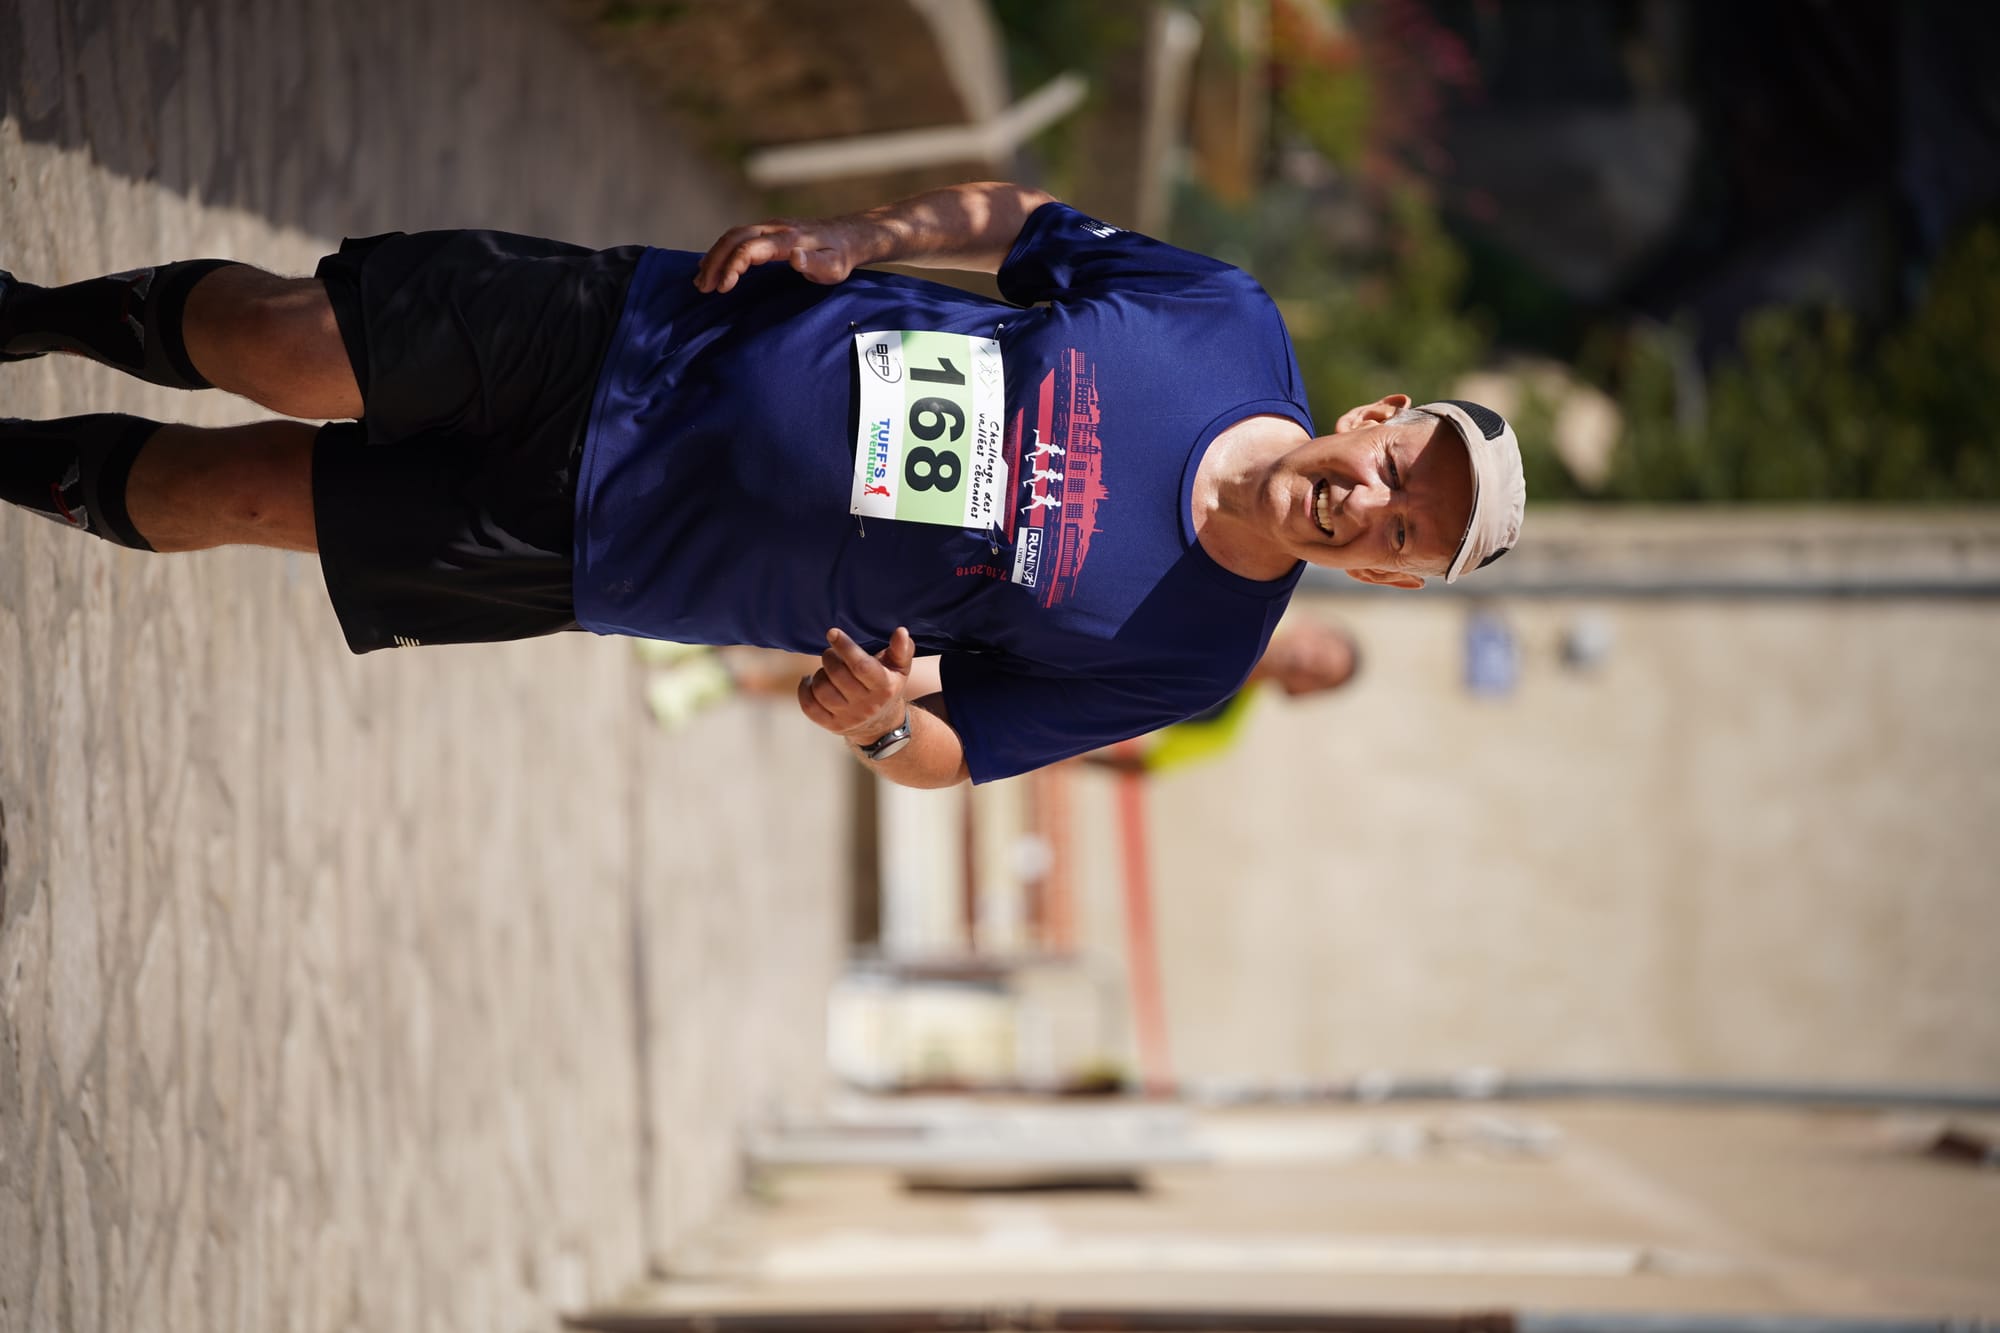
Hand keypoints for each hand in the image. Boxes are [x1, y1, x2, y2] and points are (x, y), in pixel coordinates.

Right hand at [694, 216, 879, 293]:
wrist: (850, 235)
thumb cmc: (842, 256)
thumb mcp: (835, 267)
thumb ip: (814, 263)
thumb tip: (794, 257)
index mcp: (787, 239)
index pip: (750, 249)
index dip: (732, 267)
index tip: (722, 288)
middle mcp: (774, 227)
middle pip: (734, 238)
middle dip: (714, 262)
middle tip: (702, 287)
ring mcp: (770, 226)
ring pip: (733, 235)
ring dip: (714, 256)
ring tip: (701, 280)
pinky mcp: (769, 230)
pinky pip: (739, 236)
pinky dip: (722, 250)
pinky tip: (713, 265)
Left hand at [797, 627, 915, 742]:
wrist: (881, 725)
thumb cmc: (887, 686)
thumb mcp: (900, 669)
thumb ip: (901, 649)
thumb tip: (901, 632)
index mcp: (884, 687)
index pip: (861, 666)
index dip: (845, 647)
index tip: (832, 633)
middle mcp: (867, 705)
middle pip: (837, 675)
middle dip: (829, 657)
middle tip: (831, 653)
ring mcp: (849, 718)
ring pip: (822, 690)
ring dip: (819, 674)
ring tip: (826, 670)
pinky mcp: (833, 726)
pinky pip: (809, 707)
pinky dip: (805, 690)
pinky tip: (810, 682)